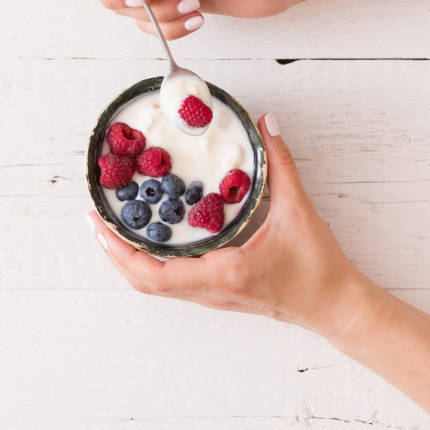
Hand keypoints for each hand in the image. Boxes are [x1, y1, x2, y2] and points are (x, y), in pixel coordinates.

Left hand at [87, 113, 363, 335]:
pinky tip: (149, 240)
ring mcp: (212, 294)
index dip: (120, 250)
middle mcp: (210, 288)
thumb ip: (280, 162)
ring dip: (128, 260)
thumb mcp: (299, 208)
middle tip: (96, 221)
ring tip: (114, 228)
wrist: (333, 304)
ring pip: (155, 286)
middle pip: (143, 283)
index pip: (156, 273)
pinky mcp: (217, 292)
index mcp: (224, 269)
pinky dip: (149, 264)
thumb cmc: (317, 266)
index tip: (98, 224)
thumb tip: (266, 124)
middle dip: (113, 253)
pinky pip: (171, 282)